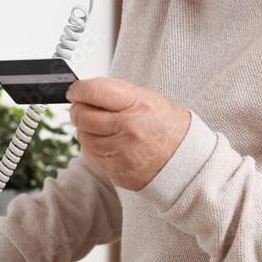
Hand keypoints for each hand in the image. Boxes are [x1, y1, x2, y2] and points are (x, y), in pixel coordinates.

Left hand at [67, 77, 190, 190]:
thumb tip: (86, 93)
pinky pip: (90, 157)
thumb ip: (116, 94)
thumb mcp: (148, 99)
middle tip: (82, 107)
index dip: (78, 89)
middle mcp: (128, 128)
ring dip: (85, 130)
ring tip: (100, 127)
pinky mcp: (117, 171)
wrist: (187, 161)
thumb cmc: (168, 127)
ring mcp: (122, 153)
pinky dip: (92, 148)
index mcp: (138, 104)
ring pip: (84, 137)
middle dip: (78, 109)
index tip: (74, 90)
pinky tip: (105, 143)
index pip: (94, 91)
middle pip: (83, 116)